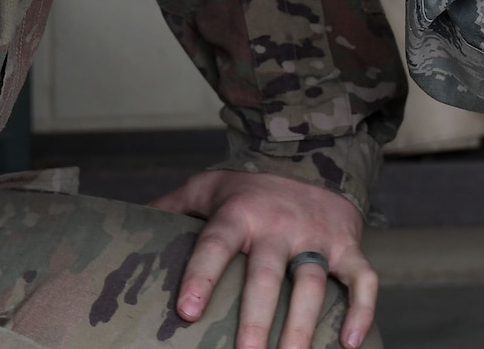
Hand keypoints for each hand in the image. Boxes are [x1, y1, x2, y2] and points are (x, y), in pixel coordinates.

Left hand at [151, 169, 372, 348]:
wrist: (312, 153)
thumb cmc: (248, 185)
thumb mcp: (205, 188)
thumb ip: (168, 209)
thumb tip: (120, 230)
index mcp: (239, 212)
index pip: (216, 244)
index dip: (201, 276)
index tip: (185, 311)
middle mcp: (279, 224)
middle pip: (268, 273)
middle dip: (258, 317)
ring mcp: (318, 236)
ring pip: (314, 283)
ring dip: (305, 325)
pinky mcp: (349, 245)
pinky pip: (363, 279)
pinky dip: (362, 311)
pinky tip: (349, 345)